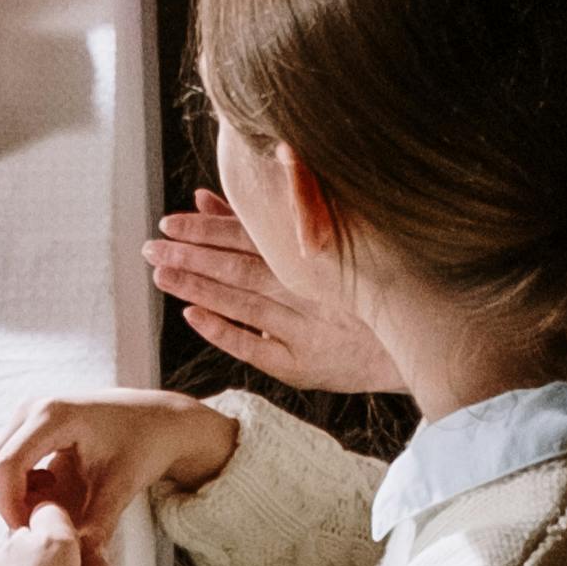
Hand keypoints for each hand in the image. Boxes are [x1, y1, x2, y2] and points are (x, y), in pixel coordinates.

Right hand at [0, 383, 237, 558]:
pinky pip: (1, 463)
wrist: (157, 420)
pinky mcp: (25, 425)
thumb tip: (79, 563)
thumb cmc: (143, 445)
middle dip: (7, 505)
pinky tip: (52, 491)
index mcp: (52, 415)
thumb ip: (97, 524)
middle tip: (44, 524)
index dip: (10, 508)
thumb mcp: (122, 486)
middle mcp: (30, 409)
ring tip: (53, 506)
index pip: (4, 466)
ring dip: (12, 497)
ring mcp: (24, 415)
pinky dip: (17, 487)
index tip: (33, 536)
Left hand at [145, 195, 396, 394]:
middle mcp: (311, 289)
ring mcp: (307, 329)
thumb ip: (256, 224)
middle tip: (152, 248)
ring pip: (244, 304)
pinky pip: (256, 348)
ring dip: (198, 289)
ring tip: (161, 275)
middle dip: (192, 257)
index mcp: (316, 254)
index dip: (207, 229)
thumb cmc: (359, 289)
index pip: (250, 236)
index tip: (169, 223)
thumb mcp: (322, 246)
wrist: (414, 343)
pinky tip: (192, 315)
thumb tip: (201, 198)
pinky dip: (224, 331)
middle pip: (240, 268)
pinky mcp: (305, 367)